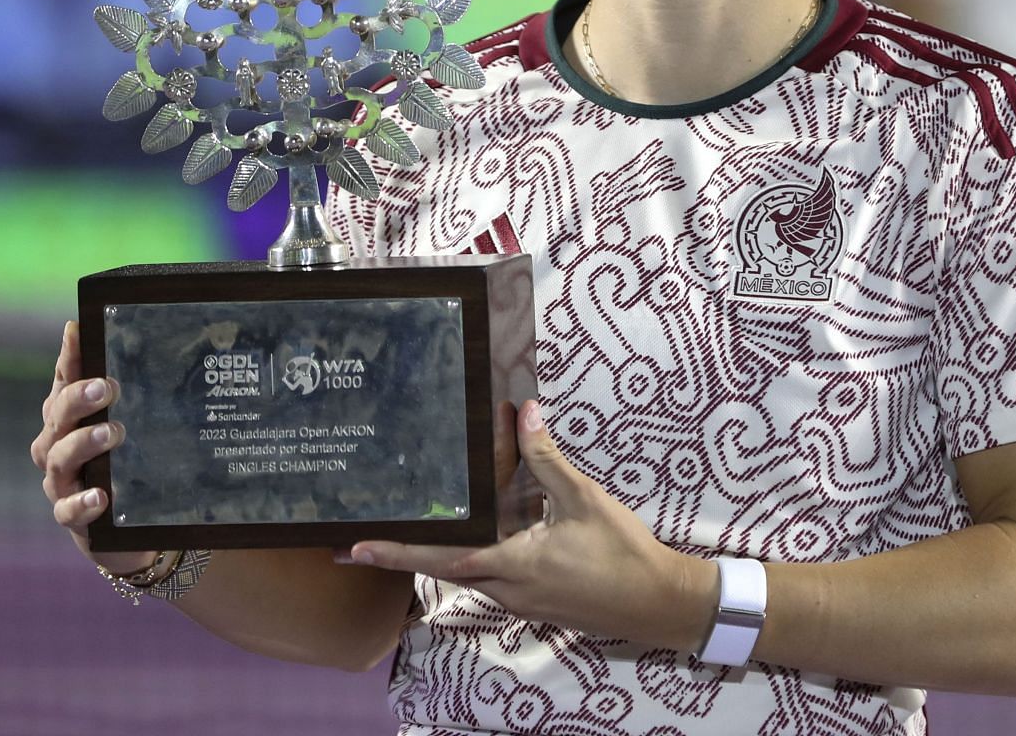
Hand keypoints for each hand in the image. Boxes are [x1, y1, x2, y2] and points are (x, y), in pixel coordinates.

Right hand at [29, 321, 152, 570]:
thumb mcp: (135, 427)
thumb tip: (157, 343)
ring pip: (60, 458)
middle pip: (58, 416)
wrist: (129, 531)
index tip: (77, 330)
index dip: (69, 356)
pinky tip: (101, 496)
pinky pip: (68, 510)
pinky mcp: (71, 518)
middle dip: (78, 399)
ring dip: (83, 443)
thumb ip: (135, 395)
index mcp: (69, 417)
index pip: (65, 380)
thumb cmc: (129, 467)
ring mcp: (61, 482)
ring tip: (111, 433)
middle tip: (107, 387)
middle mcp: (57, 445)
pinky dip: (82, 503)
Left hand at [347, 401, 714, 652]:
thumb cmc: (621, 552)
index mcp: (513, 565)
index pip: (444, 558)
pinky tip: (475, 540)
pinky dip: (472, 560)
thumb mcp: (584, 500)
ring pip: (469, 577)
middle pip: (446, 571)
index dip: (400, 551)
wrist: (658, 602)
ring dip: (439, 558)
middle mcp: (508, 590)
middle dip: (406, 556)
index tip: (358, 547)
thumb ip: (549, 458)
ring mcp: (522, 601)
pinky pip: (493, 581)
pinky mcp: (537, 602)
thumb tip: (524, 412)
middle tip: (362, 544)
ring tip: (411, 535)